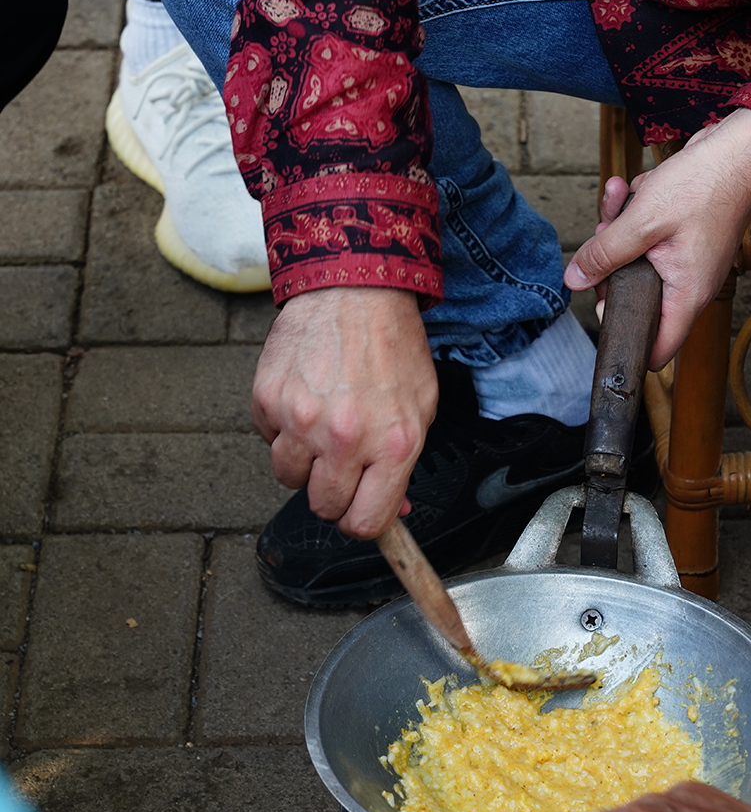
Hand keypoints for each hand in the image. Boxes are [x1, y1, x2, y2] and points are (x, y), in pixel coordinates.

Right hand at [251, 287, 437, 538]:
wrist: (354, 289)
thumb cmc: (392, 346)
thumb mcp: (420, 407)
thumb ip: (403, 463)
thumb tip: (392, 509)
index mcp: (391, 445)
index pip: (365, 522)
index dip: (361, 520)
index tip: (359, 508)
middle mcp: (344, 439)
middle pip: (323, 507)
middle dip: (332, 492)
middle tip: (342, 462)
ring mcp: (301, 420)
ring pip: (288, 477)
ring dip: (303, 460)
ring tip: (322, 423)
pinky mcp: (268, 400)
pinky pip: (267, 439)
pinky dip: (281, 428)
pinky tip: (304, 397)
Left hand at [563, 109, 750, 366]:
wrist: (739, 148)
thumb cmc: (705, 185)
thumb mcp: (642, 222)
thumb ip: (604, 255)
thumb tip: (575, 280)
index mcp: (687, 295)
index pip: (656, 349)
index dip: (625, 337)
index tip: (601, 306)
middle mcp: (690, 285)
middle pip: (636, 297)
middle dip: (611, 264)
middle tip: (604, 235)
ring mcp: (688, 261)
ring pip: (637, 260)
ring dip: (620, 227)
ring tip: (620, 196)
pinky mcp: (685, 238)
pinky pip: (648, 236)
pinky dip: (638, 213)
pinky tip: (638, 187)